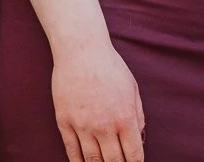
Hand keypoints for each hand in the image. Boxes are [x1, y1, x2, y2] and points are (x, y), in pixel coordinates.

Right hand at [52, 46, 145, 161]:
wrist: (82, 51)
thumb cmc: (110, 67)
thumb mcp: (132, 89)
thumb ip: (138, 115)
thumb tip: (139, 138)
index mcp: (125, 117)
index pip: (133, 154)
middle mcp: (104, 126)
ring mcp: (82, 125)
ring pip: (92, 161)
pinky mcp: (64, 122)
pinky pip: (72, 151)